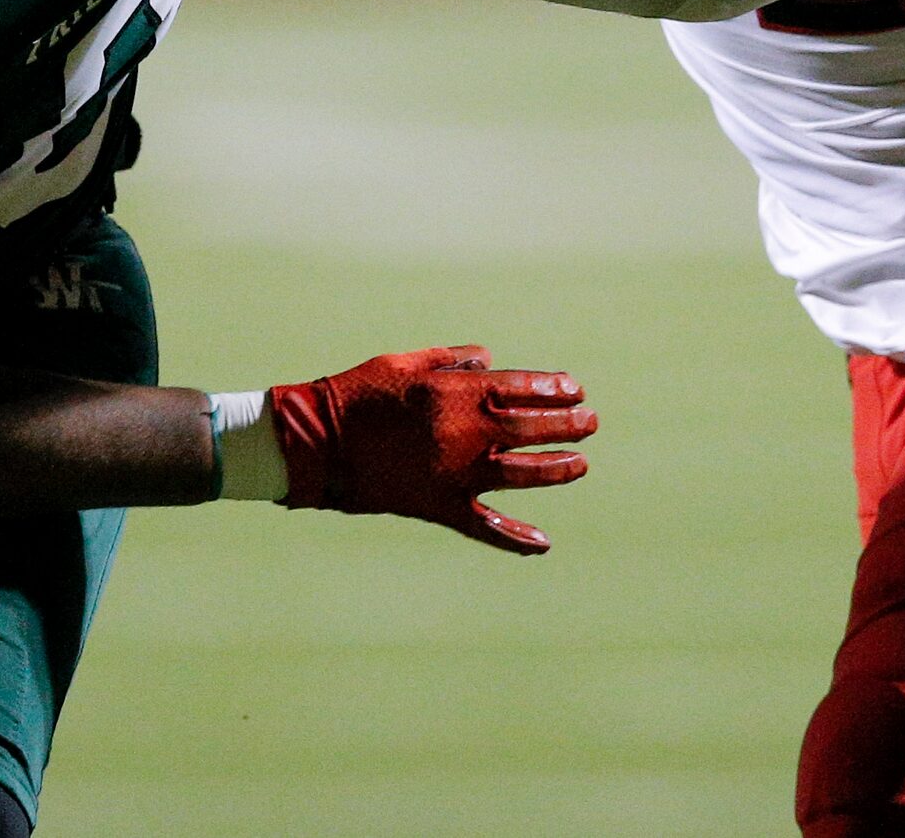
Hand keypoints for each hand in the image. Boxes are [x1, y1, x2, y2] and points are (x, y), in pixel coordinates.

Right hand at [269, 345, 595, 553]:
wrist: (316, 444)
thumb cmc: (356, 393)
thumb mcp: (403, 362)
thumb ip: (450, 359)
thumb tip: (490, 359)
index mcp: (453, 392)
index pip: (519, 388)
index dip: (552, 388)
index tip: (575, 389)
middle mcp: (462, 432)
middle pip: (530, 428)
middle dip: (566, 424)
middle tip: (589, 422)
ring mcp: (453, 472)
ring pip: (520, 474)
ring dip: (556, 469)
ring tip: (581, 464)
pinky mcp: (439, 505)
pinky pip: (484, 527)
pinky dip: (513, 538)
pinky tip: (543, 544)